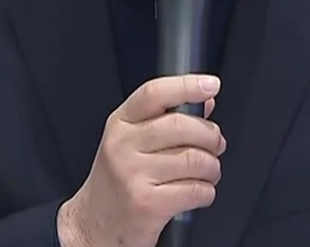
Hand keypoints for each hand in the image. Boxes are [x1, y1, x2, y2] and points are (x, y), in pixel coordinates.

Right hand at [56, 74, 225, 246]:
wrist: (94, 224)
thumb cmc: (117, 181)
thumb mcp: (130, 143)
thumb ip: (164, 120)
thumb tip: (204, 103)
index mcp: (120, 124)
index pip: (153, 94)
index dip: (186, 86)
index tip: (210, 84)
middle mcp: (122, 145)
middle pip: (182, 126)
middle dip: (211, 136)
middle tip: (215, 145)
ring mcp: (133, 174)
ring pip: (195, 160)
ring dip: (212, 169)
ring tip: (205, 173)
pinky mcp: (148, 203)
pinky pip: (197, 191)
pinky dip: (206, 193)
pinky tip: (195, 193)